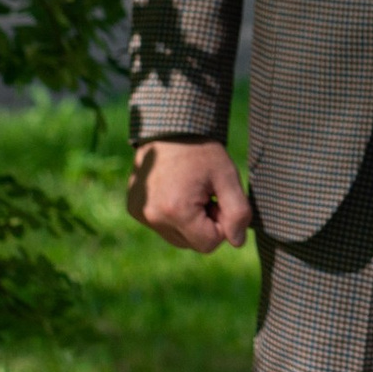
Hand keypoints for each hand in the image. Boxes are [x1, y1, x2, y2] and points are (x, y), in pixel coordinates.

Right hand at [130, 137, 252, 252]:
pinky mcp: (134, 209)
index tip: (218, 199)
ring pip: (177, 237)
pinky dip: (172, 215)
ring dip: (189, 221)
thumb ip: (238, 213)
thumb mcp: (227, 177)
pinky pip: (161, 225)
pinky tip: (175, 191)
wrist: (169, 128)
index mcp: (177, 211)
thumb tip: (237, 242)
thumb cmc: (201, 151)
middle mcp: (153, 217)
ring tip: (190, 191)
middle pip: (191, 243)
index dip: (221, 224)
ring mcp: (140, 214)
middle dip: (204, 224)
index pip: (209, 244)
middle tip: (206, 194)